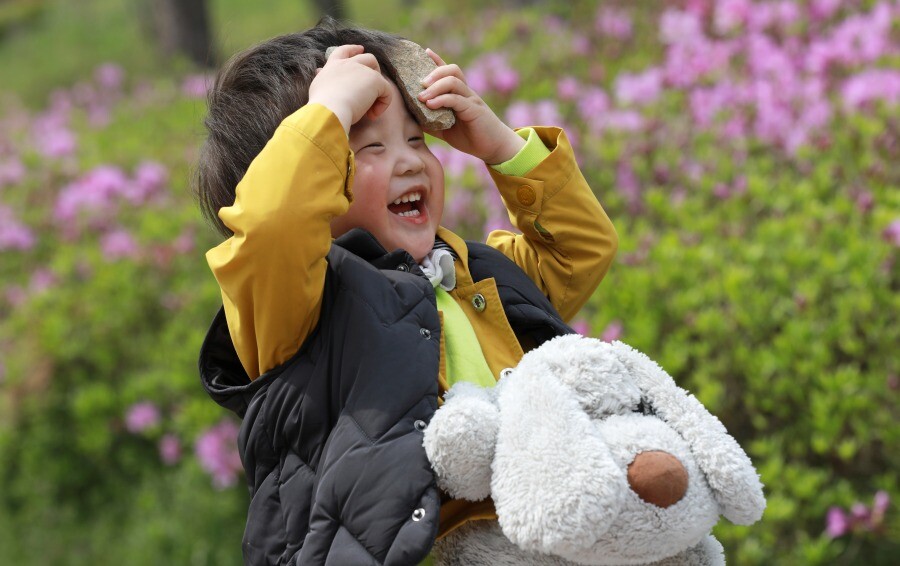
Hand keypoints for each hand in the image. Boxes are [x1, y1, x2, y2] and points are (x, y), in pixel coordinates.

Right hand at [308, 45, 392, 134]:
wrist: (328, 110)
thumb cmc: (321, 105)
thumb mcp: (317, 86)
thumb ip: (323, 77)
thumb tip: (319, 71)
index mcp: (333, 65)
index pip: (344, 51)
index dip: (353, 49)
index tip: (360, 49)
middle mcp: (349, 64)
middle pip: (368, 58)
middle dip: (374, 69)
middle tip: (374, 84)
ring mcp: (363, 70)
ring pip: (378, 75)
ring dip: (378, 90)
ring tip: (371, 108)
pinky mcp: (375, 80)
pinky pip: (387, 91)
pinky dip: (383, 104)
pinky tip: (372, 115)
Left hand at [418, 49, 524, 164]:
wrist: (494, 147)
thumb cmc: (471, 137)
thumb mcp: (446, 129)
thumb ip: (431, 121)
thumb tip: (412, 118)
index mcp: (460, 94)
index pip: (449, 72)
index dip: (437, 60)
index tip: (425, 52)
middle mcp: (466, 92)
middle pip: (452, 70)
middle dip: (434, 72)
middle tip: (420, 84)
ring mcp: (471, 99)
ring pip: (453, 81)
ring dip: (435, 86)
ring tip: (422, 96)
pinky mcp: (474, 110)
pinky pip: (456, 99)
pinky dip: (442, 99)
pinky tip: (431, 105)